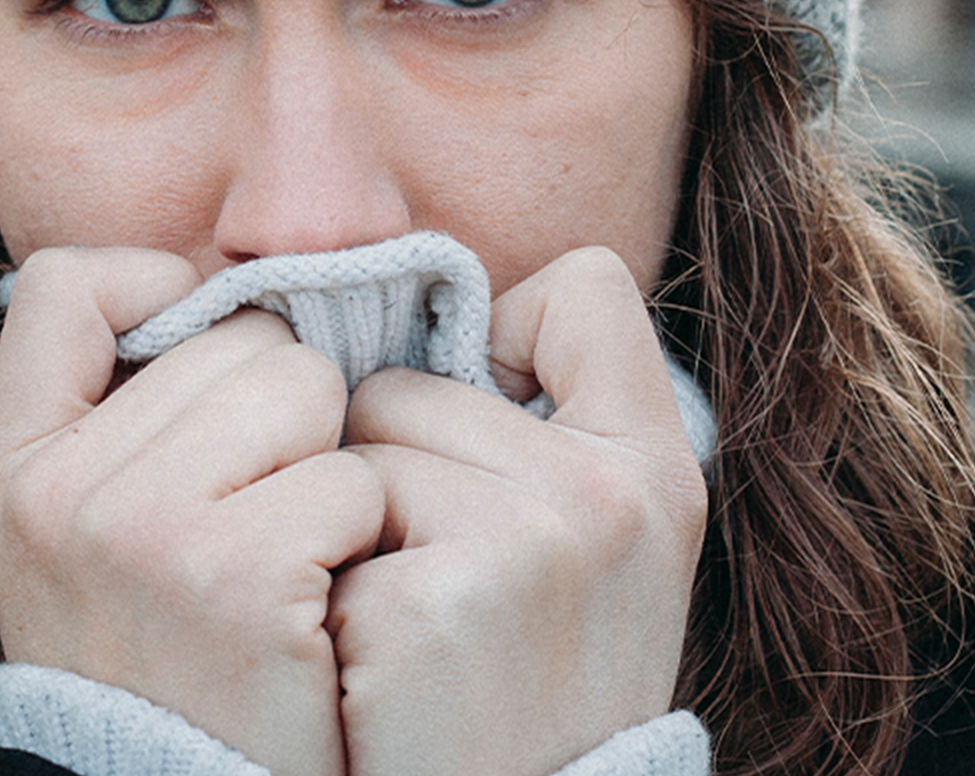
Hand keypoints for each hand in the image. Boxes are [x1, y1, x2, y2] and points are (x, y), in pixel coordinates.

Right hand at [0, 248, 385, 775]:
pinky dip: (364, 539)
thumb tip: (222, 297)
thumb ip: (118, 424)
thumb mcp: (77, 547)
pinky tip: (321, 604)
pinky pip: (353, 481)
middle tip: (262, 514)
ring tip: (292, 558)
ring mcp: (144, 534)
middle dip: (283, 412)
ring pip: (307, 390)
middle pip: (238, 338)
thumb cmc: (163, 669)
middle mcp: (60, 494)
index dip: (159, 294)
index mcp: (12, 474)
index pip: (68, 286)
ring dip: (330, 469)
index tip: (205, 371)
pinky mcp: (239, 579)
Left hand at [326, 247, 706, 775]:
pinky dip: (325, 599)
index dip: (505, 339)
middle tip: (439, 590)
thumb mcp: (593, 549)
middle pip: (409, 381)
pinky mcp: (436, 602)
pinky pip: (319, 527)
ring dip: (347, 535)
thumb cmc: (528, 689)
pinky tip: (376, 669)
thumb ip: (546, 425)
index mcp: (656, 466)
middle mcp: (608, 492)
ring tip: (406, 631)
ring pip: (351, 450)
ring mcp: (528, 543)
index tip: (488, 442)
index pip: (582, 286)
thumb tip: (425, 309)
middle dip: (389, 470)